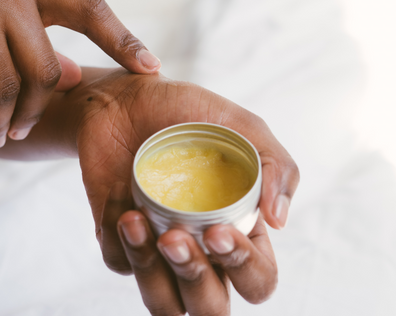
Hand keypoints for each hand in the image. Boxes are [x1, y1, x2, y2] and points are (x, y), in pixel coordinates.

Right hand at [0, 0, 159, 148]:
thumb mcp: (1, 5)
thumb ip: (37, 38)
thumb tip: (72, 77)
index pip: (91, 9)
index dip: (124, 41)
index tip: (152, 68)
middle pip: (47, 70)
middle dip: (37, 108)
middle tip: (23, 127)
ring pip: (10, 88)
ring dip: (10, 121)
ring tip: (4, 133)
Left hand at [75, 69, 298, 313]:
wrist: (127, 99)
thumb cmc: (186, 111)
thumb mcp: (241, 125)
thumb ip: (276, 165)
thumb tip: (279, 220)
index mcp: (239, 225)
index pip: (258, 277)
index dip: (244, 268)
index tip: (217, 230)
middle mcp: (201, 246)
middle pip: (210, 306)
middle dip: (195, 281)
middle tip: (175, 237)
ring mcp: (160, 246)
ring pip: (163, 303)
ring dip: (149, 270)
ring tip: (136, 220)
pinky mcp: (122, 240)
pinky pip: (119, 264)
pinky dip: (116, 234)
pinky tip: (120, 192)